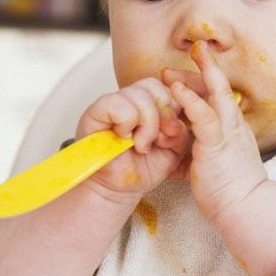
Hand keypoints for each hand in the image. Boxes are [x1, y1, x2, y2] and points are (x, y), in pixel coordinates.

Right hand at [75, 77, 191, 203]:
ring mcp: (112, 103)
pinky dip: (127, 122)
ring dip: (146, 124)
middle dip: (162, 116)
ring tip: (140, 145)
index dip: (174, 108)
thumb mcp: (175, 149)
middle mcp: (130, 98)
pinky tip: (124, 138)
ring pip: (138, 94)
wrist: (121, 189)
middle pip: (154, 86)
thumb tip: (176, 119)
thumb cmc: (145, 167)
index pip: (167, 87)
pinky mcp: (95, 112)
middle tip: (157, 140)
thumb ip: (181, 130)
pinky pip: (117, 103)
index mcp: (151, 103)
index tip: (172, 133)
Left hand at [163, 41, 267, 223]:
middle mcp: (234, 125)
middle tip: (194, 49)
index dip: (207, 82)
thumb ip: (208, 151)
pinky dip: (190, 99)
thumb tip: (195, 150)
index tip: (192, 73)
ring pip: (215, 94)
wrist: (246, 208)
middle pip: (221, 88)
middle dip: (207, 67)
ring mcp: (228, 132)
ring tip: (173, 65)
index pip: (221, 98)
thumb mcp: (219, 164)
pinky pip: (204, 116)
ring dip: (196, 75)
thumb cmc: (233, 192)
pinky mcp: (217, 143)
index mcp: (234, 130)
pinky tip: (175, 89)